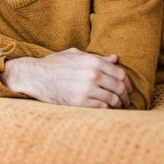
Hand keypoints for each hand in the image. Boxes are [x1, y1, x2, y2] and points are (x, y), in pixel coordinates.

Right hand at [1, 48, 132, 108]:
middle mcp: (92, 75)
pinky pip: (102, 108)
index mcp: (92, 61)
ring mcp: (87, 89)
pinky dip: (107, 109)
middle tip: (125, 99)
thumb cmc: (54, 64)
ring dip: (117, 104)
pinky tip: (106, 108)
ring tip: (117, 106)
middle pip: (119, 87)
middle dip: (125, 95)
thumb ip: (96, 57)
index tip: (127, 88)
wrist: (36, 76)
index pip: (120, 74)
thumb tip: (114, 58)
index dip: (127, 82)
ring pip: (113, 99)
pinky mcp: (80, 102)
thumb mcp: (75, 55)